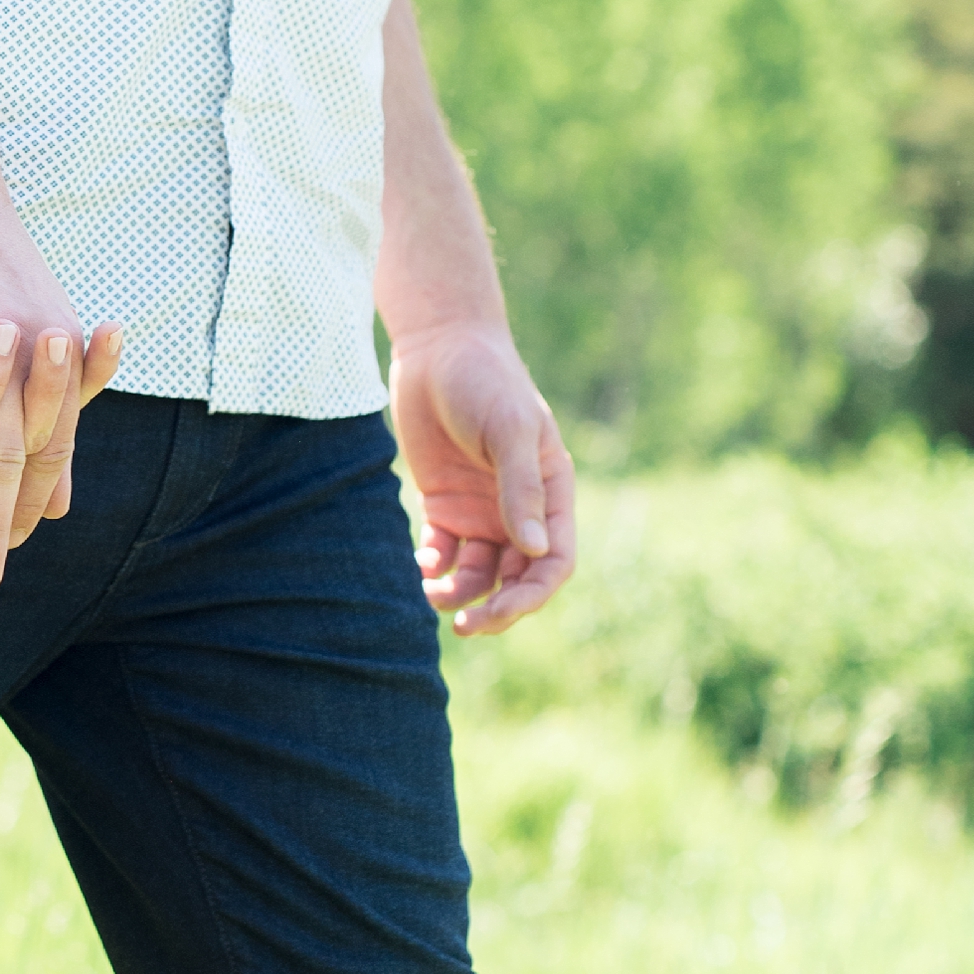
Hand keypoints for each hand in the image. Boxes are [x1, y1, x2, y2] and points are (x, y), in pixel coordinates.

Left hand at [390, 323, 576, 635]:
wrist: (437, 347)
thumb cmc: (485, 380)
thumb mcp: (509, 429)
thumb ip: (521, 489)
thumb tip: (532, 552)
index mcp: (551, 494)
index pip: (553, 563)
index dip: (531, 595)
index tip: (497, 612)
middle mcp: (519, 509)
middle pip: (517, 578)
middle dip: (496, 608)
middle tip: (465, 626)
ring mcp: (481, 509)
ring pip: (478, 573)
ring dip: (460, 593)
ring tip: (432, 596)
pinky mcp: (444, 503)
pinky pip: (444, 553)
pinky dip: (434, 568)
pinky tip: (421, 564)